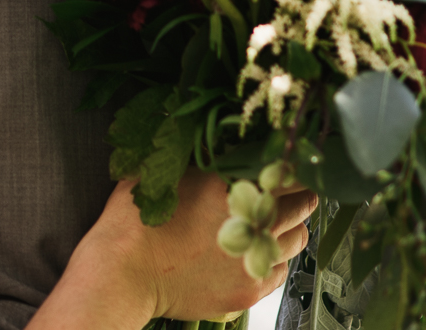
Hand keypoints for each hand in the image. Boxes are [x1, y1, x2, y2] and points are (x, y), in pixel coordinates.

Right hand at [132, 173, 312, 320]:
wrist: (123, 275)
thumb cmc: (133, 222)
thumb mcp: (159, 173)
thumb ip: (192, 156)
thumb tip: (218, 138)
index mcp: (227, 184)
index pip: (287, 170)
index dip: (295, 166)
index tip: (292, 165)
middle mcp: (248, 220)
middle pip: (303, 203)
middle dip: (299, 195)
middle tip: (288, 193)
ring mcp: (251, 257)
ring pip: (298, 238)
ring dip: (288, 228)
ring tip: (268, 224)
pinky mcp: (248, 288)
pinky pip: (280, 270)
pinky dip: (272, 259)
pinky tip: (250, 253)